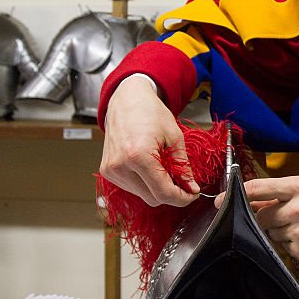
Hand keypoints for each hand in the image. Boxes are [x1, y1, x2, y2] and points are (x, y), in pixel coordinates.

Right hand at [99, 75, 199, 206]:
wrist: (126, 100)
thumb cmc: (149, 112)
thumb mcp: (174, 137)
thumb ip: (183, 166)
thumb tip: (191, 188)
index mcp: (138, 156)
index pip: (163, 193)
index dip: (182, 198)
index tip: (192, 194)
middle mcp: (120, 166)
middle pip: (153, 198)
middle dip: (171, 194)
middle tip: (184, 183)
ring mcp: (111, 170)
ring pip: (142, 195)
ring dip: (157, 189)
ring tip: (164, 168)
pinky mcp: (107, 171)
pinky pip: (132, 188)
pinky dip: (145, 184)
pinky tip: (150, 168)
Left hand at [226, 175, 298, 265]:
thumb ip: (278, 194)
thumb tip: (249, 198)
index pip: (258, 187)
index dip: (236, 194)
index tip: (220, 200)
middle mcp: (298, 208)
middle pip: (261, 214)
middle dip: (266, 216)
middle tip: (285, 215)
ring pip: (270, 232)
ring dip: (279, 230)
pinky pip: (281, 246)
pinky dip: (289, 244)